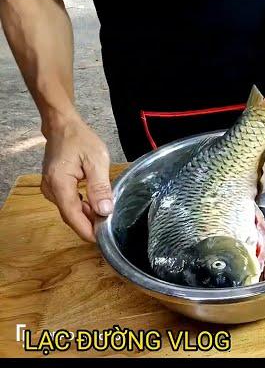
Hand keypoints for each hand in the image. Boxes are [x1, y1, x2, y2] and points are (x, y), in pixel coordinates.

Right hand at [40, 114, 112, 241]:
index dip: (87, 231)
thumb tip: (105, 211)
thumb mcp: (96, 161)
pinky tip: (96, 206)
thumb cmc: (80, 140)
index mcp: (59, 184)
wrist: (63, 126)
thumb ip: (100, 187)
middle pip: (71, 216)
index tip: (102, 240)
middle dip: (90, 224)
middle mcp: (51, 189)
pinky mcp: (54, 187)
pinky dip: (82, 207)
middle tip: (111, 229)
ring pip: (70, 210)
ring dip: (87, 216)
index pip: (72, 216)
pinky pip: (69, 203)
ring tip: (107, 217)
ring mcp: (51, 189)